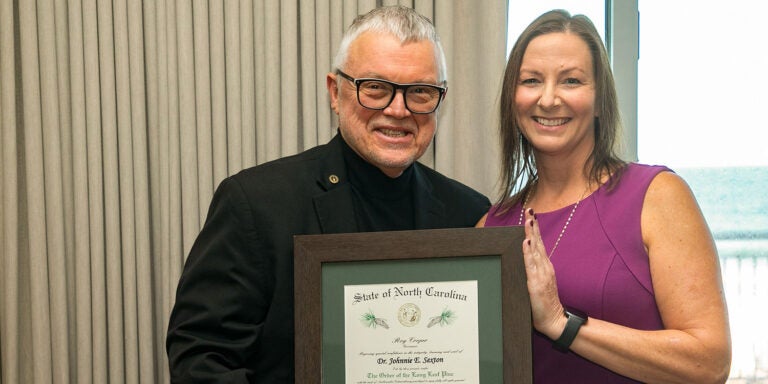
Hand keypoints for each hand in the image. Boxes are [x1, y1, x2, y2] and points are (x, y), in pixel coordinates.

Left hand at [523, 208, 566, 338]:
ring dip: (530, 233)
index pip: (539, 244)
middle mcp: (545, 268)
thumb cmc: (545, 304)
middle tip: (530, 210)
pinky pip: (530, 264)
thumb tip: (525, 260)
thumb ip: (534, 272)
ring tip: (528, 219)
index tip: (531, 215)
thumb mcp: (539, 284)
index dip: (535, 230)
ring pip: (535, 250)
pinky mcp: (535, 283)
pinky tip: (526, 241)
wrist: (555, 321)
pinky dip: (528, 252)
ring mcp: (541, 274)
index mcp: (545, 267)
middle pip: (538, 242)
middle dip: (533, 226)